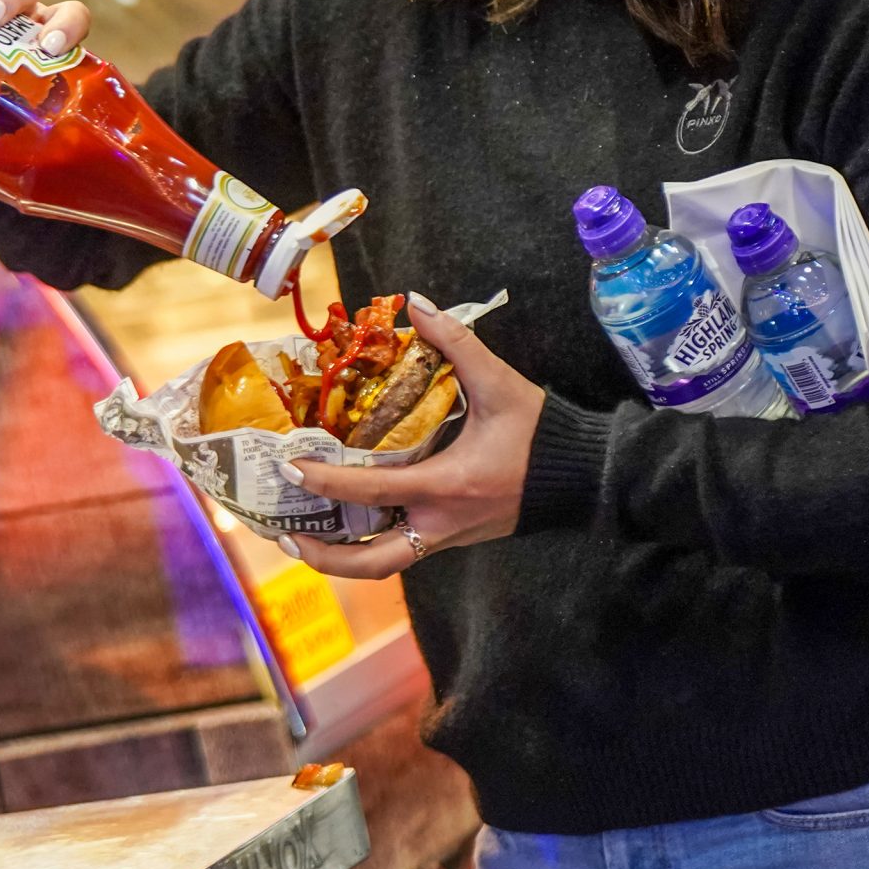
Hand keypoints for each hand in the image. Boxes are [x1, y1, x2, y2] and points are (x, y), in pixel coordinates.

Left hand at [278, 294, 545, 578]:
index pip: (372, 491)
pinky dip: (368, 542)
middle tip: (284, 533)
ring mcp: (448, 536)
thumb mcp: (499, 383)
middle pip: (372, 563)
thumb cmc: (541, 432)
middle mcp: (441, 522)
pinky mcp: (454, 537)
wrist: (584, 475)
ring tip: (303, 536)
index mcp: (447, 486)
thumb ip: (456, 342)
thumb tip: (418, 303)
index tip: (291, 467)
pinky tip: (346, 522)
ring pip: (385, 564)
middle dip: (323, 556)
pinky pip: (402, 550)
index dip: (326, 481)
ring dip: (341, 557)